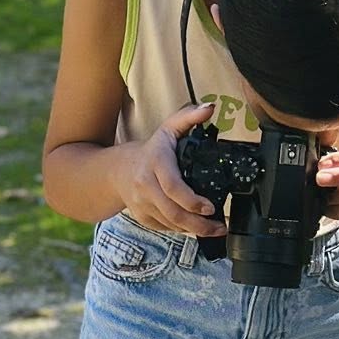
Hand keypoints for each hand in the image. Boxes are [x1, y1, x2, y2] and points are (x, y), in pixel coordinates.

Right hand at [118, 102, 227, 236]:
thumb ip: (189, 116)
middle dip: (199, 224)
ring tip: (214, 228)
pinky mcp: (142, 217)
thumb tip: (209, 108)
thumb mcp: (168, 128)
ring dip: (194, 230)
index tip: (211, 207)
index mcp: (155, 163)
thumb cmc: (151, 150)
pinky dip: (181, 229)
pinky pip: (165, 228)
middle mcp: (145, 186)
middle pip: (173, 212)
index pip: (173, 187)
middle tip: (219, 227)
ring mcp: (142, 204)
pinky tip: (195, 227)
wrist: (119, 170)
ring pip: (171, 223)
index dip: (192, 201)